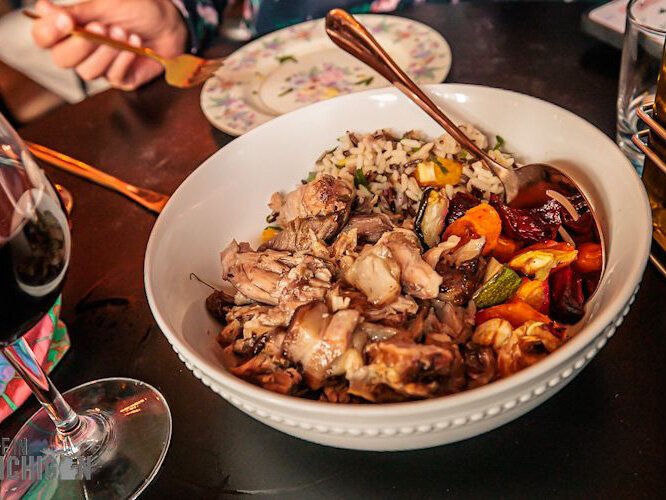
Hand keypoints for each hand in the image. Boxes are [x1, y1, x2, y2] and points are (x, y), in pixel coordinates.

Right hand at [31, 0, 188, 89]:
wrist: (170, 24)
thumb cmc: (138, 9)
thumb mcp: (106, 5)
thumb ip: (77, 12)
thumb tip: (43, 9)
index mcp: (71, 29)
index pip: (44, 37)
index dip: (48, 32)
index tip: (65, 20)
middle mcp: (81, 51)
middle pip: (62, 60)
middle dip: (81, 45)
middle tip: (102, 27)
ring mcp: (101, 67)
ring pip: (88, 72)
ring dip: (107, 50)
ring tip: (124, 33)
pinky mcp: (121, 79)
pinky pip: (114, 76)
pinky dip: (124, 59)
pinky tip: (135, 44)